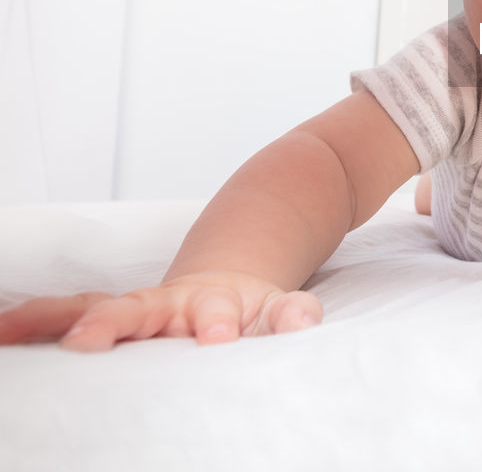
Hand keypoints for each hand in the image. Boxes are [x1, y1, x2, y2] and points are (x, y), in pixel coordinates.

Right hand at [0, 270, 322, 351]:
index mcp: (215, 304)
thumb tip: (302, 318)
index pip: (217, 312)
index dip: (218, 323)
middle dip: (114, 321)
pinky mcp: (113, 323)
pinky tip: (4, 330)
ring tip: (22, 330)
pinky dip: (34, 321)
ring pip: (94, 308)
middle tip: (94, 337)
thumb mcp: (280, 312)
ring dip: (64, 319)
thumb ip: (290, 316)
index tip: (219, 338)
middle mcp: (169, 304)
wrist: (231, 293)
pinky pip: (69, 316)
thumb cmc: (252, 314)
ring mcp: (137, 312)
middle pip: (141, 307)